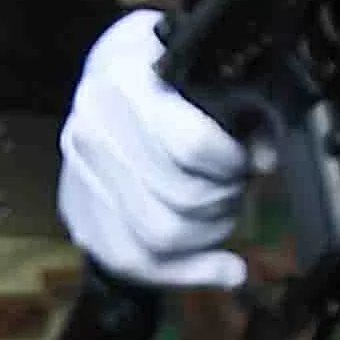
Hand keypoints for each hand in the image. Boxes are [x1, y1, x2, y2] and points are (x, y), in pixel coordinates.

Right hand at [59, 10, 250, 289]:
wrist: (104, 83)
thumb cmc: (166, 74)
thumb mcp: (206, 67)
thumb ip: (244, 107)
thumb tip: (263, 160)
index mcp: (123, 77)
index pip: (191, 145)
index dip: (231, 163)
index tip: (240, 160)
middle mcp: (90, 125)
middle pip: (180, 199)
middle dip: (223, 201)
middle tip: (232, 187)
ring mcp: (78, 172)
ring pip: (160, 237)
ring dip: (208, 233)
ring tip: (218, 212)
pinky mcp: (77, 210)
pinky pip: (134, 263)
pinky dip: (188, 272)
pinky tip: (220, 266)